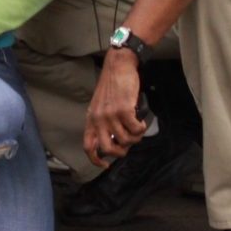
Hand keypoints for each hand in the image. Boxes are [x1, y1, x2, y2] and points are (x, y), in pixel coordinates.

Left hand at [83, 49, 147, 166]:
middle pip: (108, 149)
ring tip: (138, 127)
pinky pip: (135, 129)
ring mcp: (110, 115)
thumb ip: (102, 122)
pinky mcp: (124, 110)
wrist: (119, 65)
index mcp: (91, 119)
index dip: (96, 160)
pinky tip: (142, 121)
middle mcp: (98, 119)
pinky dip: (142, 128)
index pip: (88, 146)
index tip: (105, 165)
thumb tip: (113, 141)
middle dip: (121, 151)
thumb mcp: (100, 105)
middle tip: (128, 143)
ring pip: (126, 140)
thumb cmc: (112, 85)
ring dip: (135, 137)